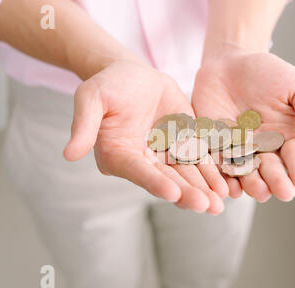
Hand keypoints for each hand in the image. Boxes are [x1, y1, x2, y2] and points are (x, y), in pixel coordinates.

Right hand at [63, 60, 227, 213]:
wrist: (133, 74)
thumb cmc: (108, 85)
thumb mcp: (92, 97)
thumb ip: (84, 124)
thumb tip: (68, 154)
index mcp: (119, 155)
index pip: (138, 172)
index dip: (155, 182)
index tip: (172, 193)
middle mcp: (143, 161)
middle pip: (166, 179)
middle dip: (186, 193)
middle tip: (205, 206)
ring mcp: (165, 154)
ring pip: (186, 174)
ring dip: (203, 189)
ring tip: (220, 204)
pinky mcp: (184, 143)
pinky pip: (199, 159)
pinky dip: (212, 172)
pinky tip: (226, 185)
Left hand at [192, 48, 294, 201]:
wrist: (229, 62)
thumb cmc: (267, 73)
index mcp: (285, 138)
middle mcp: (262, 149)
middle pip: (271, 170)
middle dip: (277, 182)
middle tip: (284, 192)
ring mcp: (237, 149)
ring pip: (245, 172)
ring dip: (252, 184)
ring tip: (259, 191)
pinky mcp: (213, 145)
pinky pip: (217, 163)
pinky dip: (222, 176)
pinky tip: (229, 187)